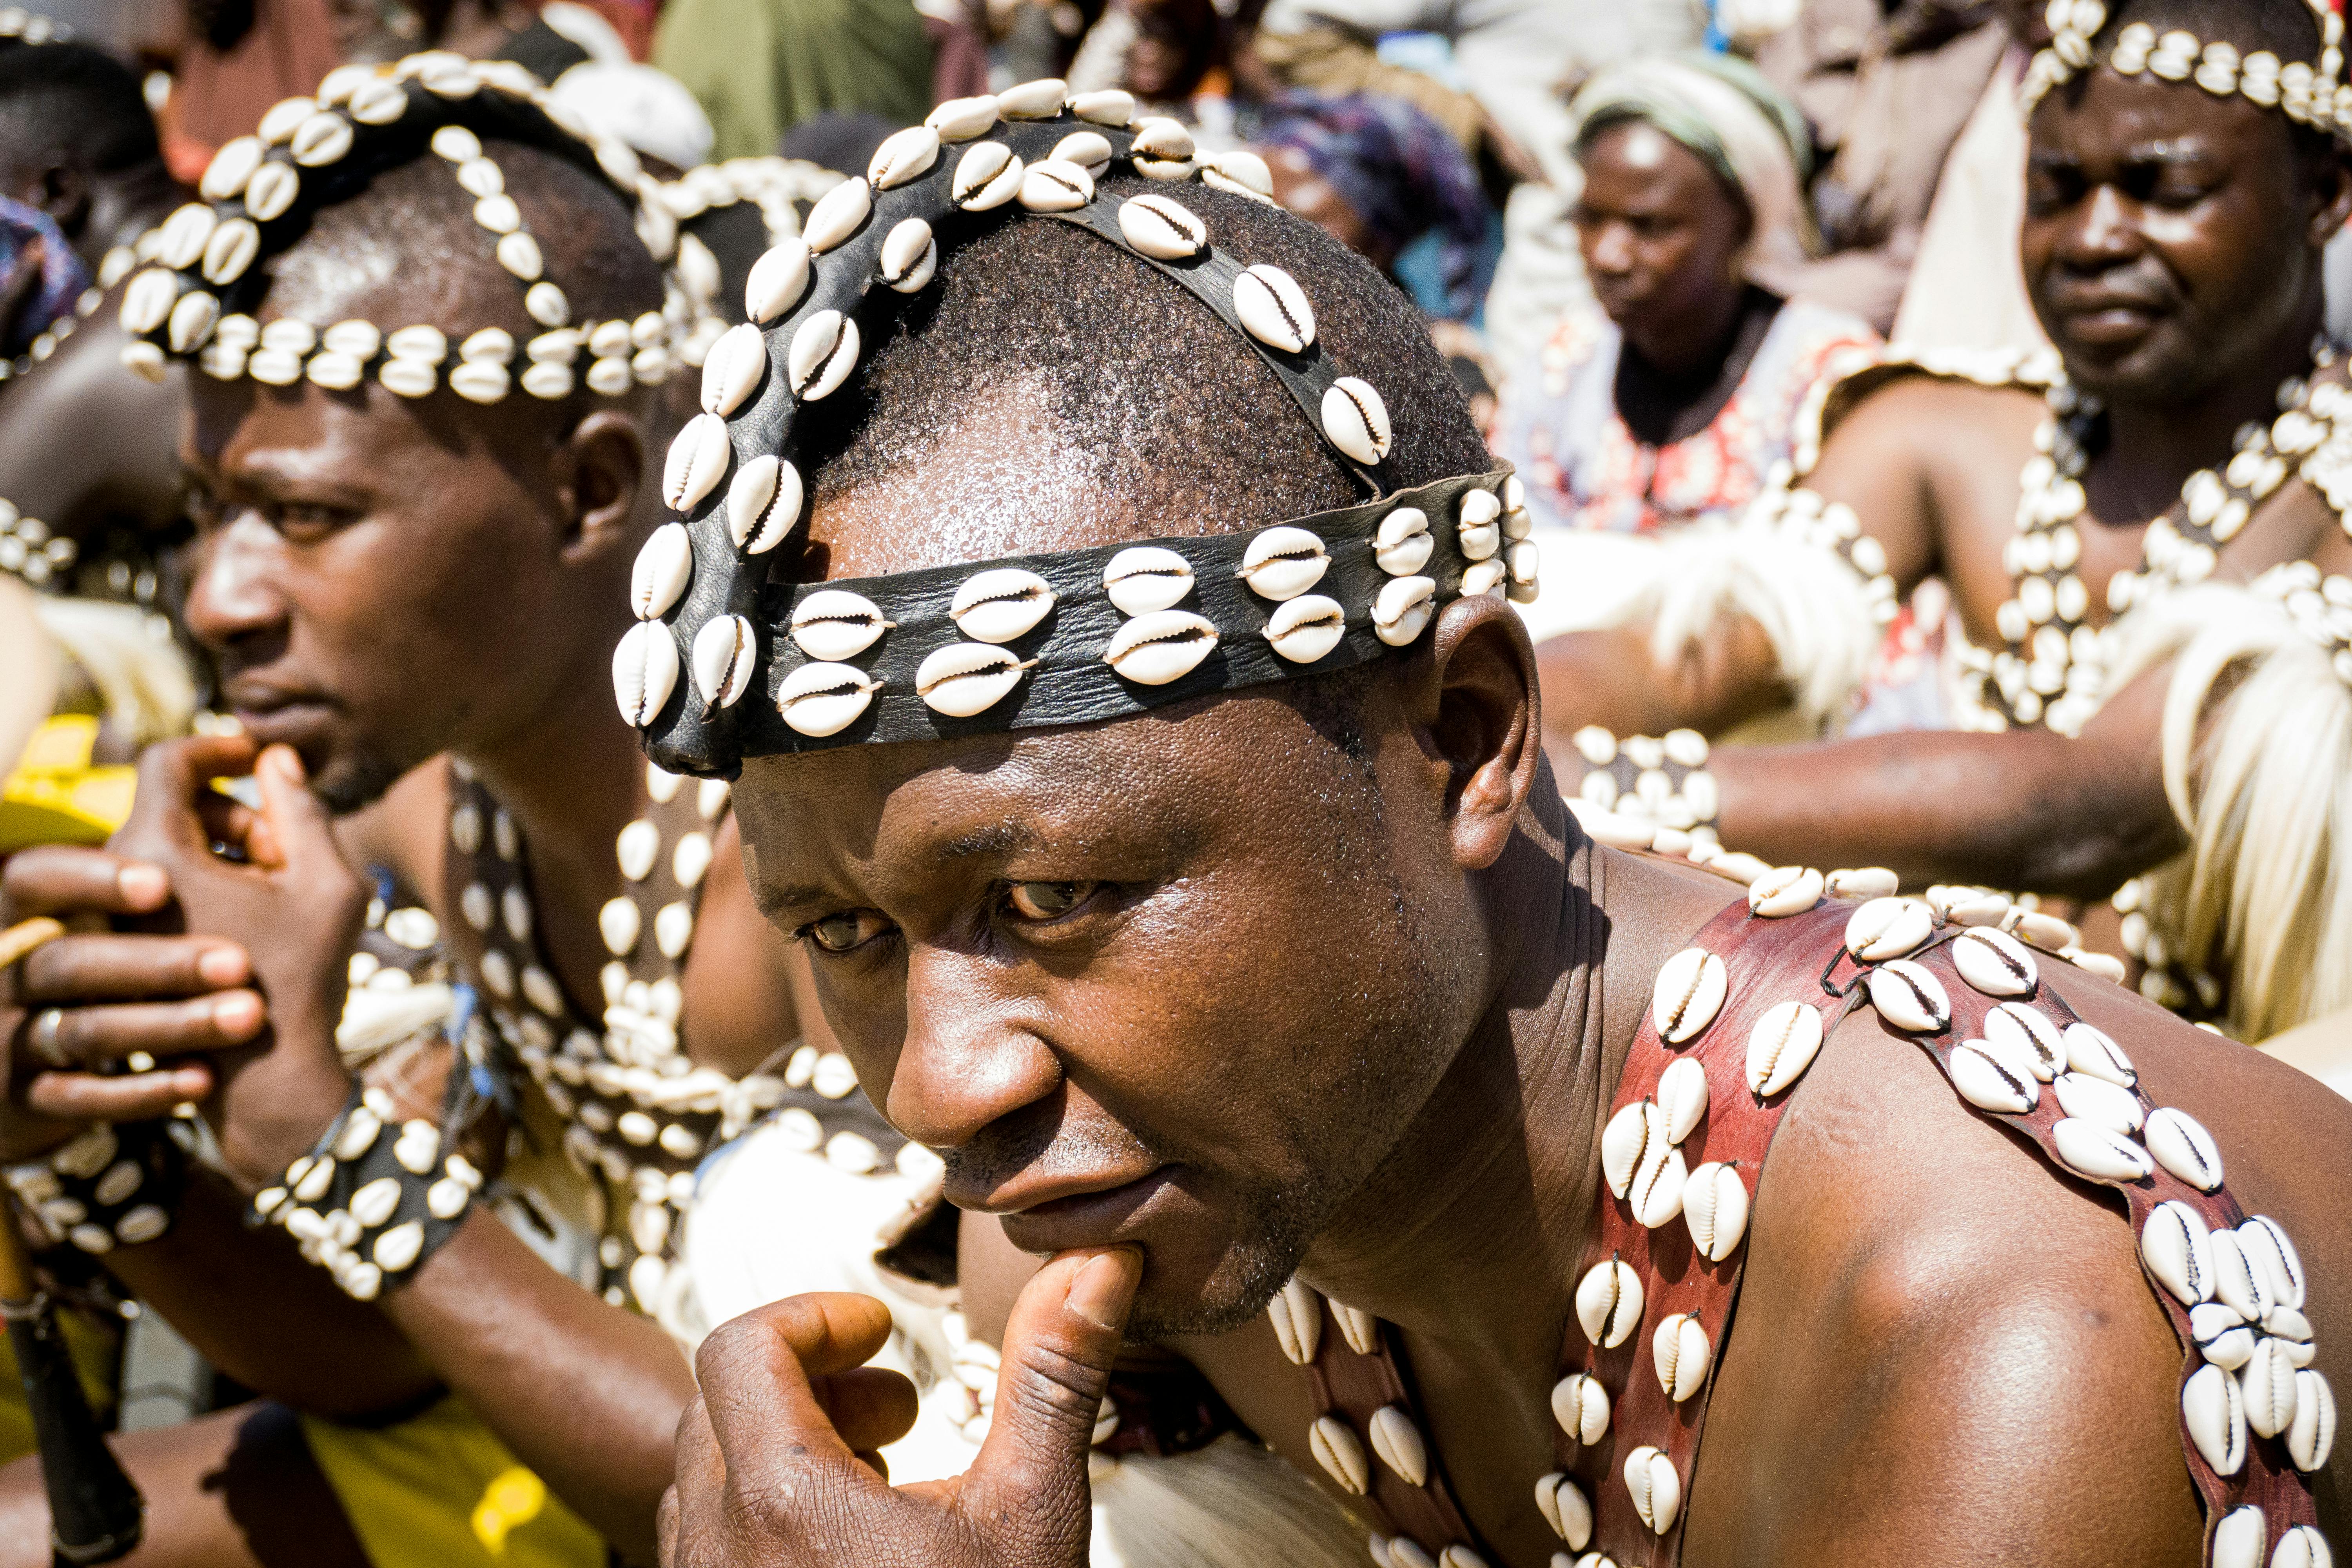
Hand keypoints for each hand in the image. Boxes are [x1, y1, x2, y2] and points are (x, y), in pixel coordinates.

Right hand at [0, 846, 259, 1160]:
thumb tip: (274, 760)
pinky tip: (206, 1081)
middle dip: (156, 959)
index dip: (90, 874)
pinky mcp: (33, 1097)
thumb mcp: (155, 893)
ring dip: (171, 1023)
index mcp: (37, 910)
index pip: (32, 877)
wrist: (82, 1075)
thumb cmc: (134, 952)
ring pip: (86, 1032)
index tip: (162, 881)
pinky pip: (79, 1098)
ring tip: (248, 1014)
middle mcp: (19, 969)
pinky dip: (143, 1090)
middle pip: (69, 960)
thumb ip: (202, 831)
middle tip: (238, 960)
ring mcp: (21, 1038)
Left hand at [108, 736, 365, 1187]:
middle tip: (291, 851)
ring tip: (279, 896)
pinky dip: (209, 891)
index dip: (215, 745)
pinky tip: (255, 926)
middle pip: (173, 807)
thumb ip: (301, 809)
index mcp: (153, 852)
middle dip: (239, 814)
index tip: (256, 755)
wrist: (263, 1084)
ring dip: (226, 856)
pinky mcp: (128, 953)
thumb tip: (274, 759)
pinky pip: (162, 894)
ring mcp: (117, 922)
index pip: (167, 760)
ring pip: (168, 852)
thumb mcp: (326, 883)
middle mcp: (118, 883)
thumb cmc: (300, 981)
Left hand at [662, 1248, 1142, 1567]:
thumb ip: (1054, 1376)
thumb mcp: (1031, 1512)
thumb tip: (1098, 1261)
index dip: (816, 1317)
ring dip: (787, 1445)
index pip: (741, 1345)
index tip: (883, 1332)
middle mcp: (717, 1546)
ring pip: (709, 1473)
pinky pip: (709, 1542)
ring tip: (881, 1474)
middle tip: (896, 1406)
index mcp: (781, 1498)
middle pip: (722, 1400)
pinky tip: (853, 1547)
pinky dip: (767, 1512)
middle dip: (812, 1379)